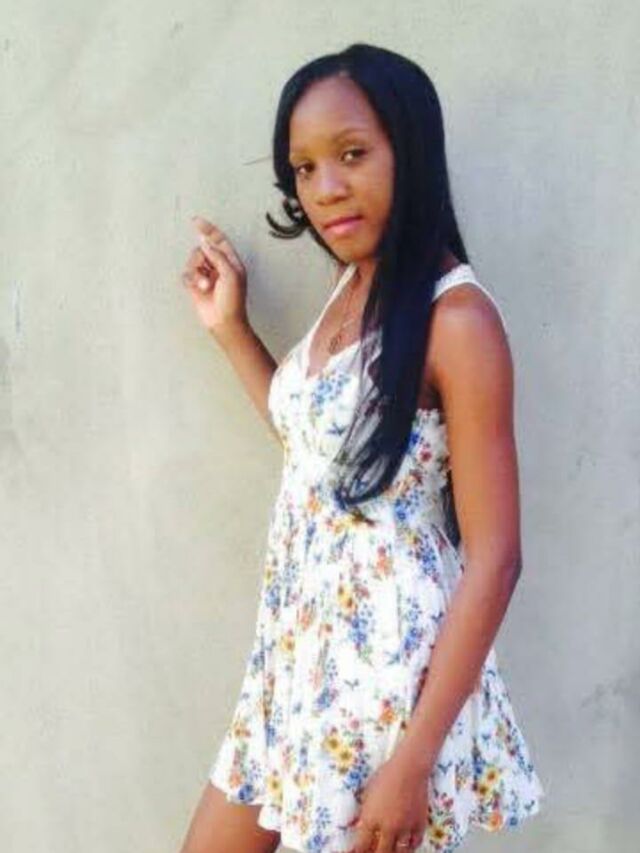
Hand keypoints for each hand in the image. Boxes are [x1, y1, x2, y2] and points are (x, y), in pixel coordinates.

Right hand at [180, 215, 248, 334]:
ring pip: (192, 262)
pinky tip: (199, 289)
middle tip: (208, 272)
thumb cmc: (233, 301)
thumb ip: (217, 255)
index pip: (218, 239)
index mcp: (230, 261)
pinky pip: (186, 274)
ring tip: (206, 286)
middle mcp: (218, 266)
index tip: (195, 221)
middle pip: (202, 250)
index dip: (208, 229)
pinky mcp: (196, 286)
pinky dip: (191, 280)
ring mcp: (206, 276)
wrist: (224, 322)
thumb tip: (205, 242)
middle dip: (201, 259)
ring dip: (197, 273)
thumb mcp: (230, 274)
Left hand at [348, 755, 429, 852]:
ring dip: (392, 851)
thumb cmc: (384, 776)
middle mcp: (388, 827)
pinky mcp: (419, 824)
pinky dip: (409, 846)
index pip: (362, 846)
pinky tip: (405, 844)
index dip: (357, 852)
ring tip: (389, 847)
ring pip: (398, 852)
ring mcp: (405, 828)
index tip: (357, 852)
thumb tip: (356, 826)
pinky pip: (414, 844)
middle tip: (373, 850)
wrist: (409, 768)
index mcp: (371, 819)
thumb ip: (363, 814)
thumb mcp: (367, 794)